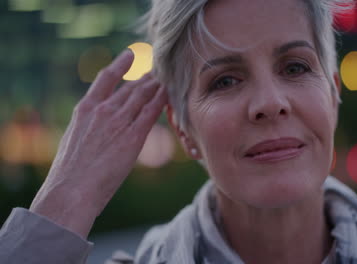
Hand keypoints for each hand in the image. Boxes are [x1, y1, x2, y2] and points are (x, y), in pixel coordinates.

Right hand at [30, 50, 167, 237]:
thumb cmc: (69, 173)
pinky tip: (170, 93)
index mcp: (85, 109)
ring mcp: (119, 122)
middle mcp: (103, 110)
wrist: (71, 190)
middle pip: (130, 86)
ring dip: (157, 85)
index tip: (129, 55)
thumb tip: (96, 130)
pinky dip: (162, 100)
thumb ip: (88, 128)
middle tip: (159, 67)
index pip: (105, 78)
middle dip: (146, 76)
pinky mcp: (133, 137)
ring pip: (143, 95)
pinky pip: (152, 112)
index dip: (120, 64)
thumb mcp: (74, 141)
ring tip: (167, 76)